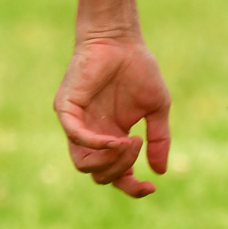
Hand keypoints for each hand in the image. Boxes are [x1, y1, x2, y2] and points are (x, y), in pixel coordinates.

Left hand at [54, 33, 171, 197]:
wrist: (120, 40)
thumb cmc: (138, 68)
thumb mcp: (157, 108)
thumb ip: (159, 139)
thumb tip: (161, 171)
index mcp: (113, 139)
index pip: (117, 176)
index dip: (133, 188)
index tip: (151, 188)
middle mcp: (93, 137)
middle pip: (101, 176)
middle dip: (123, 169)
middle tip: (138, 143)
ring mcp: (78, 124)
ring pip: (84, 165)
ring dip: (109, 161)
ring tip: (129, 142)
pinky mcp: (66, 109)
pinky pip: (75, 137)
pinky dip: (94, 145)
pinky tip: (115, 139)